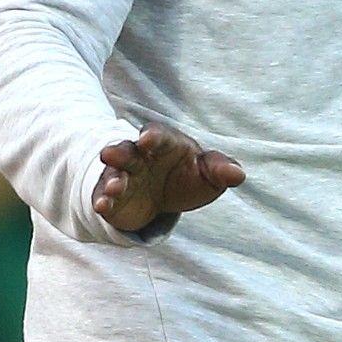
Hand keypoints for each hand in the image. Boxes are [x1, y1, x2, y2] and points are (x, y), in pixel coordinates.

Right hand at [92, 121, 246, 232]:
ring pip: (113, 174)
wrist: (163, 198)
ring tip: (115, 187)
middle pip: (127, 151)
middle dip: (119, 152)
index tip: (147, 138)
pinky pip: (103, 197)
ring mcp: (123, 177)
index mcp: (163, 144)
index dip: (152, 135)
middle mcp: (138, 157)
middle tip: (109, 154)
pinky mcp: (112, 199)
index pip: (157, 135)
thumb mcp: (207, 174)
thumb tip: (238, 174)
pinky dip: (102, 201)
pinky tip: (103, 206)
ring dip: (111, 179)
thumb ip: (221, 170)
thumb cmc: (188, 176)